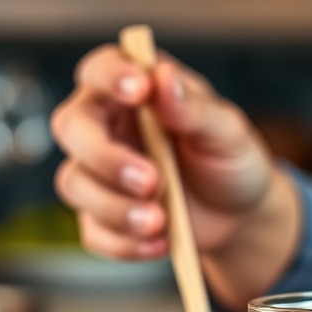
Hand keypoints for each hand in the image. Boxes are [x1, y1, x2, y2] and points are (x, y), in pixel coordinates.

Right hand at [51, 45, 299, 309]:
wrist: (240, 215)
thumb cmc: (229, 159)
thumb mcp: (227, 130)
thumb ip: (194, 107)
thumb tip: (164, 78)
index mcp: (132, 92)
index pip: (100, 69)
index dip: (111, 75)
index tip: (139, 89)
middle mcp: (106, 127)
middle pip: (71, 127)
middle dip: (106, 156)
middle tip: (151, 180)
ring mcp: (99, 174)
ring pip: (75, 184)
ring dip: (115, 207)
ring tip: (161, 220)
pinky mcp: (102, 217)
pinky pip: (93, 231)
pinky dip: (125, 242)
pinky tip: (161, 241)